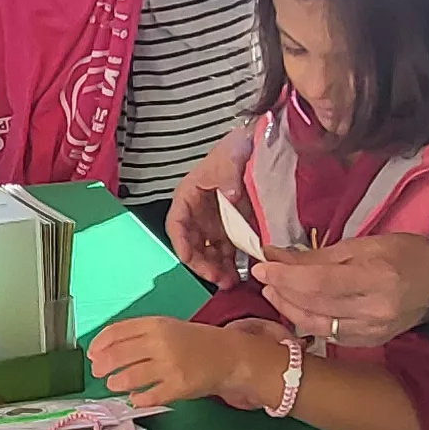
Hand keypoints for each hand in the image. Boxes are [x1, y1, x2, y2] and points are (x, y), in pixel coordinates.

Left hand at [88, 316, 276, 410]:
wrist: (230, 356)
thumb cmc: (194, 342)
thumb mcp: (167, 328)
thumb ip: (139, 334)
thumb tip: (103, 350)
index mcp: (156, 324)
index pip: (116, 332)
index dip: (99, 344)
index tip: (92, 353)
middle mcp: (161, 343)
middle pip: (118, 355)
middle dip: (102, 366)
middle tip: (99, 373)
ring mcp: (170, 366)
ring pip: (129, 377)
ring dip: (116, 383)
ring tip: (115, 385)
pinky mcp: (178, 387)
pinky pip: (148, 397)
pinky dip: (137, 399)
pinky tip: (136, 398)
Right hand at [163, 129, 250, 287]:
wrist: (251, 146)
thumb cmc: (232, 150)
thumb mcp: (229, 159)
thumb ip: (229, 175)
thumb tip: (230, 194)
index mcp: (187, 197)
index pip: (176, 225)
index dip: (181, 244)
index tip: (190, 260)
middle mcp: (197, 214)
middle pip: (193, 245)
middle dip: (203, 265)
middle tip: (219, 280)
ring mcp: (214, 223)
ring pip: (210, 252)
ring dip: (219, 269)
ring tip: (233, 284)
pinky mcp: (231, 227)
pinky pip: (229, 249)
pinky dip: (234, 262)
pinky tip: (244, 273)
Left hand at [252, 232, 428, 351]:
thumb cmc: (404, 254)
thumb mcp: (363, 244)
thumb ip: (318, 255)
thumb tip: (276, 256)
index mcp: (374, 278)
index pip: (317, 283)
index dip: (284, 277)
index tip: (261, 266)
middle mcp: (372, 311)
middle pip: (312, 306)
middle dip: (281, 291)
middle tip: (262, 276)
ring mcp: (371, 332)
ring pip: (315, 326)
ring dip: (288, 309)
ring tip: (273, 291)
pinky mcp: (369, 343)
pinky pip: (328, 335)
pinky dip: (306, 321)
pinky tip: (295, 308)